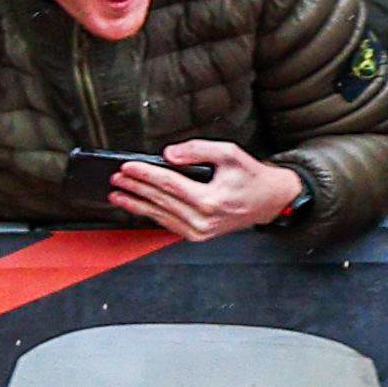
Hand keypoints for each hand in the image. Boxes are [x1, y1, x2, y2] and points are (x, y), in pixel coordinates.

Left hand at [108, 140, 303, 240]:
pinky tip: (138, 206)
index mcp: (210, 200)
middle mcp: (202, 220)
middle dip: (135, 187)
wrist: (270, 201)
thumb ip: (198, 150)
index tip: (126, 167)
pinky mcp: (198, 236)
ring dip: (137, 204)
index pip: (168, 184)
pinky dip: (151, 214)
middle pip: (160, 200)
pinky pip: (168, 224)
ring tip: (118, 194)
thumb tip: (169, 154)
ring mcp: (199, 232)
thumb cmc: (252, 177)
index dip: (144, 174)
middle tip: (117, 178)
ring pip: (160, 215)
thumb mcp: (230, 153)